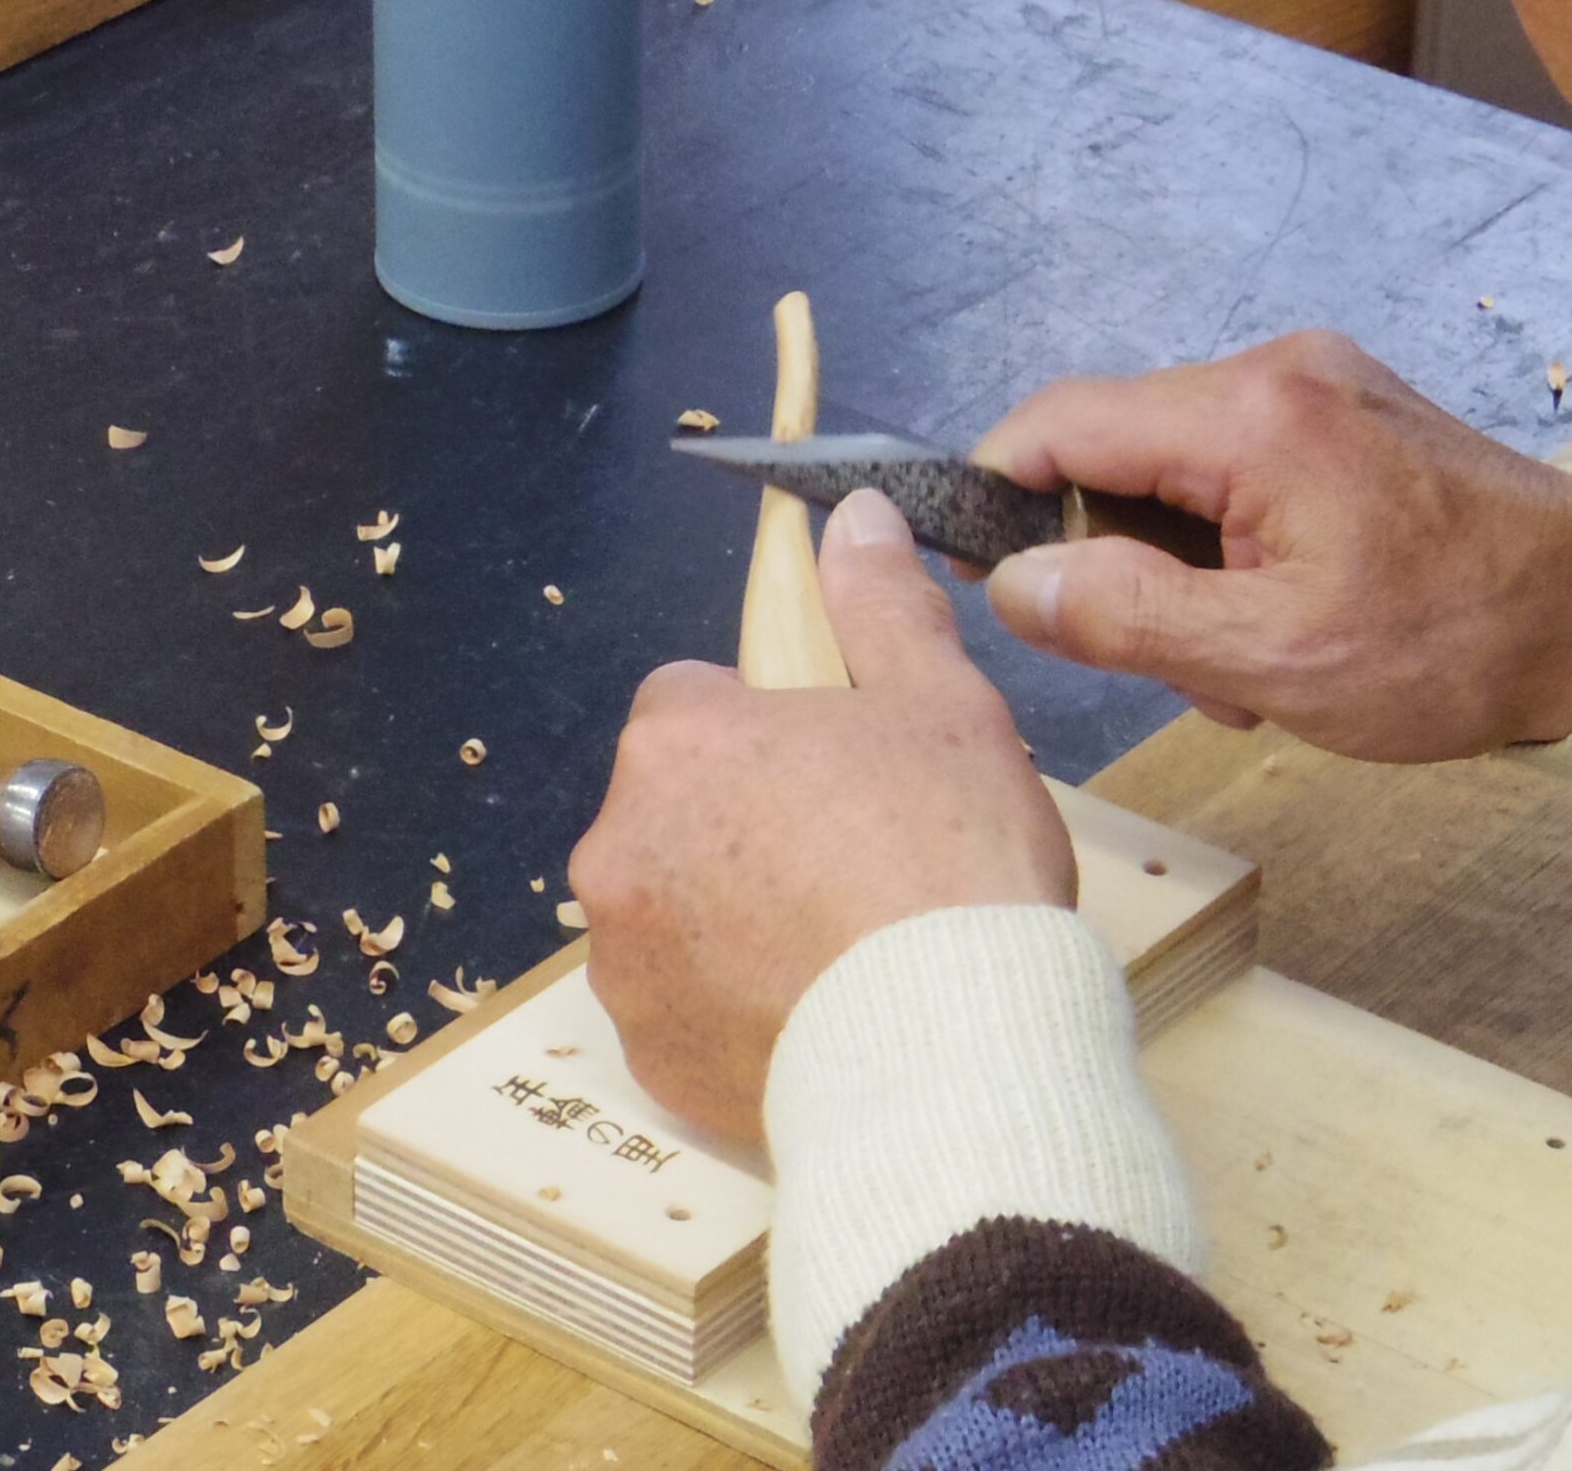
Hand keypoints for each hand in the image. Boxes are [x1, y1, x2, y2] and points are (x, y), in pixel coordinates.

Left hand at [570, 490, 1077, 1142]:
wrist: (951, 1048)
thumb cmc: (951, 859)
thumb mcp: (944, 702)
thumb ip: (883, 605)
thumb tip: (857, 514)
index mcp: (681, 741)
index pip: (693, 702)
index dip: (772, 728)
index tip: (843, 771)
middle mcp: (619, 845)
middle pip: (675, 809)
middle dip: (743, 825)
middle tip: (856, 861)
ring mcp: (625, 961)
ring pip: (673, 910)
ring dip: (730, 916)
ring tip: (843, 949)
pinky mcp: (649, 1057)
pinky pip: (684, 1008)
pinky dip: (734, 1006)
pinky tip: (819, 1014)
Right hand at [971, 331, 1571, 762]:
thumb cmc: (1458, 643)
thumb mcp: (1273, 659)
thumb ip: (1128, 616)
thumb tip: (1013, 583)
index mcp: (1254, 415)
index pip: (1061, 421)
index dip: (997, 492)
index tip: (978, 568)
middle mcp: (1280, 371)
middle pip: (1118, 446)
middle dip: (1118, 560)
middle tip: (1173, 661)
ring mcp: (1319, 386)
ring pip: (1177, 471)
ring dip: (1183, 572)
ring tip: (1251, 664)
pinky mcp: (1346, 418)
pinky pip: (1241, 474)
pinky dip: (1235, 554)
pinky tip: (1285, 625)